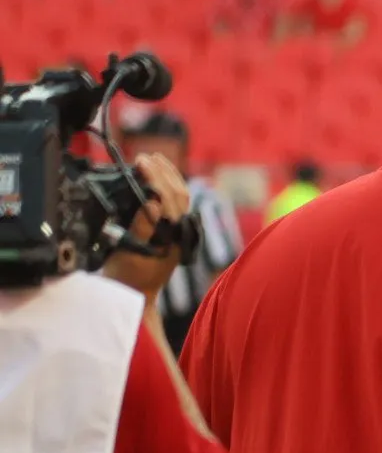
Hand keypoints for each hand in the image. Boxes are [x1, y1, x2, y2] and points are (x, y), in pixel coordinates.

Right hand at [100, 154, 189, 305]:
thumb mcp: (131, 252)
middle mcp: (180, 231)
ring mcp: (178, 231)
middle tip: (145, 156)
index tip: (141, 162)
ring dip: (168, 176)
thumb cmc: (129, 276)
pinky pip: (175, 204)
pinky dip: (167, 187)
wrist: (135, 295)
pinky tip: (157, 178)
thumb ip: (143, 226)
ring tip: (154, 160)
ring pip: (181, 197)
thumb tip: (154, 201)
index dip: (156, 177)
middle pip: (179, 193)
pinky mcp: (171, 231)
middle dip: (163, 171)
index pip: (169, 197)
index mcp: (174, 234)